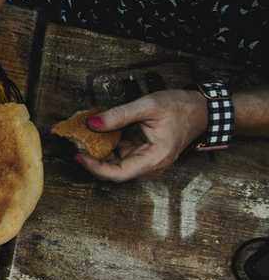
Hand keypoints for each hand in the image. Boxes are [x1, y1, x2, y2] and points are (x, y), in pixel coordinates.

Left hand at [76, 89, 206, 181]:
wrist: (202, 109)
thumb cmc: (181, 107)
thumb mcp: (148, 106)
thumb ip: (119, 115)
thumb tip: (92, 124)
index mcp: (155, 159)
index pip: (118, 174)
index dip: (95, 167)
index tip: (79, 155)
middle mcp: (151, 166)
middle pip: (114, 170)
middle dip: (94, 158)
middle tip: (77, 143)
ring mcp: (148, 162)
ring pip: (117, 163)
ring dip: (100, 151)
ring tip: (85, 136)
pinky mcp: (144, 155)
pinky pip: (122, 154)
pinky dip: (110, 145)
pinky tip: (101, 133)